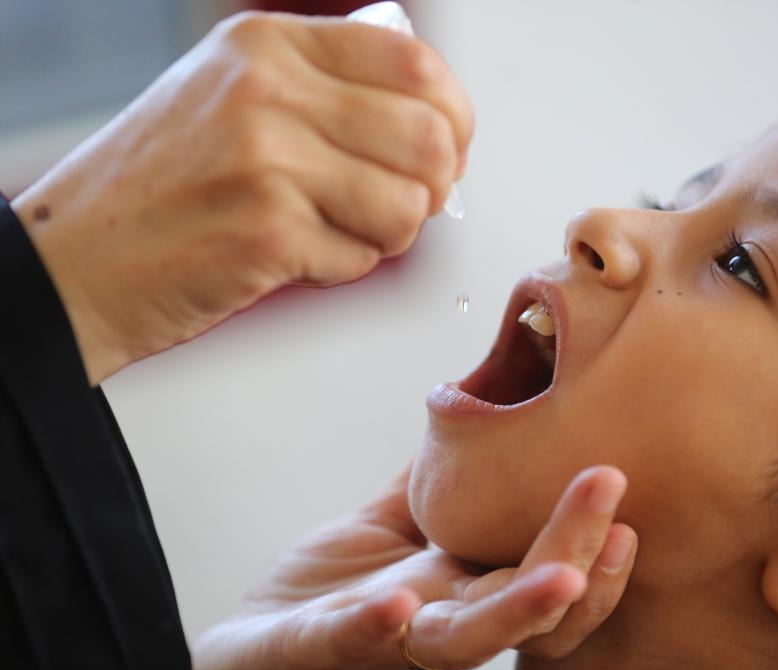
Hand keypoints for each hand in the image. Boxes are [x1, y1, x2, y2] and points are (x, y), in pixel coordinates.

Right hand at [12, 11, 473, 384]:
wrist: (74, 261)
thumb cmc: (160, 187)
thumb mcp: (234, 98)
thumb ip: (327, 94)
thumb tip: (432, 124)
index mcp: (269, 44)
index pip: (415, 64)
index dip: (454, 117)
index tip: (449, 149)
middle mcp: (269, 89)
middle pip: (429, 135)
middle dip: (434, 187)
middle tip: (406, 205)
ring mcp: (267, 158)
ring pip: (408, 204)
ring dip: (390, 235)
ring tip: (338, 233)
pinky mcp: (266, 230)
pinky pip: (362, 257)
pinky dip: (341, 268)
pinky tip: (292, 257)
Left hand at [184, 465, 636, 669]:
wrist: (255, 646)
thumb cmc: (333, 588)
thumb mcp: (398, 519)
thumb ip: (440, 476)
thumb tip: (482, 400)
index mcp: (464, 591)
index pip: (547, 580)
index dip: (593, 549)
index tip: (621, 492)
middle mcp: (440, 626)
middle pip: (525, 608)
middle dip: (575, 554)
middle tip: (607, 486)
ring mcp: (384, 644)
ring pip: (463, 640)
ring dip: (518, 610)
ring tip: (560, 573)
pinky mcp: (317, 649)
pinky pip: (347, 641)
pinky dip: (373, 627)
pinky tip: (397, 604)